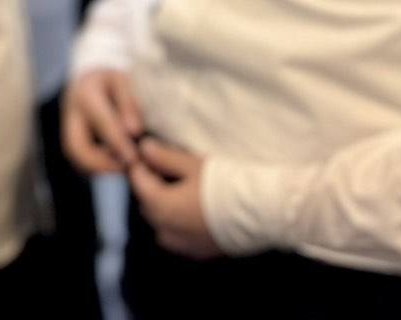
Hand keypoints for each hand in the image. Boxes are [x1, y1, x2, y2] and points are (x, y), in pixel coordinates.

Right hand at [62, 68, 144, 173]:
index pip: (101, 121)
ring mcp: (69, 124)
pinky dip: (97, 165)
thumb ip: (130, 103)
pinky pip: (80, 156)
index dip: (117, 141)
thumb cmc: (114, 78)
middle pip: (75, 145)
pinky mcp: (72, 134)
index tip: (133, 158)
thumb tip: (133, 131)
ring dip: (98, 167)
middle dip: (98, 163)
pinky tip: (117, 164)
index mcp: (87, 92)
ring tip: (123, 168)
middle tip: (124, 169)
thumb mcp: (125, 80)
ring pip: (75, 154)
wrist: (92, 75)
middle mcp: (72, 111)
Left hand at [129, 138, 223, 259]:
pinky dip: (178, 222)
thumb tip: (143, 149)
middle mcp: (165, 229)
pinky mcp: (199, 252)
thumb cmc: (226, 184)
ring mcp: (182, 244)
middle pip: (147, 202)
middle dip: (151, 185)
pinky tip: (194, 209)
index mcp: (159, 206)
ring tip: (181, 188)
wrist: (262, 213)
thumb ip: (163, 157)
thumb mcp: (191, 164)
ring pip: (161, 222)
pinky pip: (178, 236)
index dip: (140, 163)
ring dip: (164, 206)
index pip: (137, 180)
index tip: (148, 152)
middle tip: (165, 167)